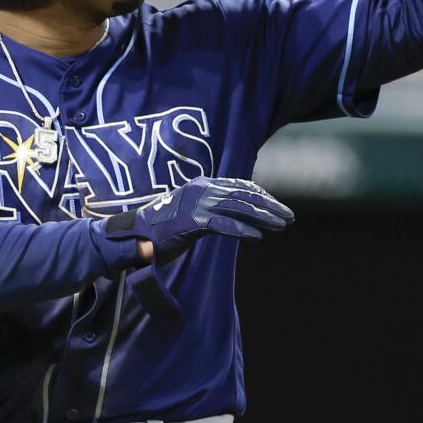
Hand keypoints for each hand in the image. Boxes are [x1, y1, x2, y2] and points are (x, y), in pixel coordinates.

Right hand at [107, 176, 293, 263]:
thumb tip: (234, 214)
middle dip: (269, 206)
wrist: (133, 235)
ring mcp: (196, 204)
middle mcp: (201, 189)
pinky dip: (243, 230)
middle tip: (289, 217)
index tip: (277, 206)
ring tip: (281, 227)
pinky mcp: (191, 222)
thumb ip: (210, 210)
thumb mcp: (190, 213)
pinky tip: (258, 238)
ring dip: (263, 217)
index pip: (238, 185)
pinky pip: (223, 225)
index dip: (260, 195)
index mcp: (201, 184)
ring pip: (239, 208)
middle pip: (244, 195)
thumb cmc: (161, 229)